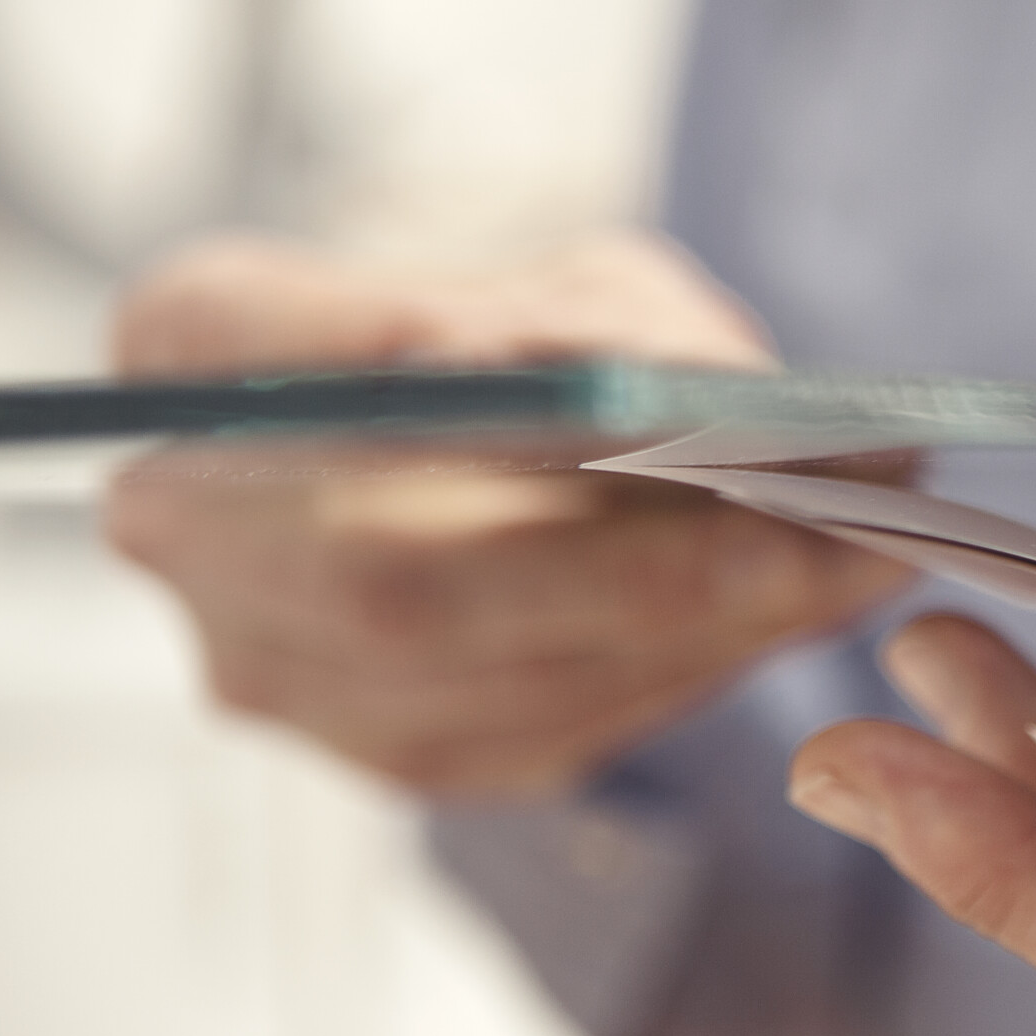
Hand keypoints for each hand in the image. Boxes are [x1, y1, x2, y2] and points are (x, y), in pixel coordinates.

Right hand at [109, 230, 910, 795]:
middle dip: (634, 564)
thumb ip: (617, 328)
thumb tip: (699, 408)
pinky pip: (535, 734)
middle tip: (814, 539)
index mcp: (191, 346)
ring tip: (851, 572)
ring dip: (688, 634)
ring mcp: (268, 659)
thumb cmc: (543, 347)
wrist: (501, 460)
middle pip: (396, 571)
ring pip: (475, 677)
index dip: (458, 373)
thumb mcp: (586, 284)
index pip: (277, 351)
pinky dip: (677, 678)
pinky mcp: (383, 751)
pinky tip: (789, 620)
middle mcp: (183, 520)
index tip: (647, 390)